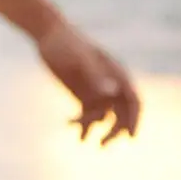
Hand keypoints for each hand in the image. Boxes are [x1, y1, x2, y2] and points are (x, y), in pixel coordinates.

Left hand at [37, 19, 140, 144]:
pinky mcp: (82, 93)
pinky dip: (84, 125)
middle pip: (121, 113)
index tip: (130, 137)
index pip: (132, 101)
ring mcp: (96, 89)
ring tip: (84, 141)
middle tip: (103, 145)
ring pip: (104, 116)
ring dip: (98, 129)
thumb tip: (111, 93)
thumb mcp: (79, 59)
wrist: (47, 34)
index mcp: (116, 74)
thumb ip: (94, 76)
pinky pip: (88, 113)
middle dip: (116, 130)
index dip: (134, 120)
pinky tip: (77, 134)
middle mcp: (110, 84)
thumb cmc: (65, 43)